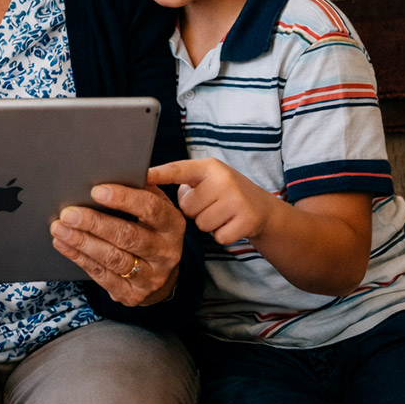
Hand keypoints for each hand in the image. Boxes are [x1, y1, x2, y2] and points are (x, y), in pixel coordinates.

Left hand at [50, 183, 183, 306]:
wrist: (161, 272)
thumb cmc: (150, 228)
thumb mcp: (155, 207)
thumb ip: (141, 190)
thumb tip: (111, 171)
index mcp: (172, 224)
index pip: (150, 209)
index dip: (123, 199)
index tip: (96, 191)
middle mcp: (165, 252)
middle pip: (128, 236)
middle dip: (95, 223)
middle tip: (69, 213)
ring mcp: (151, 276)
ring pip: (112, 258)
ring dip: (82, 242)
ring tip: (59, 228)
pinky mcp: (133, 294)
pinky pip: (102, 276)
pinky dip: (79, 258)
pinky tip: (64, 244)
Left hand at [148, 158, 274, 245]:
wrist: (263, 208)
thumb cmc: (224, 194)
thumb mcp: (207, 181)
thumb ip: (183, 183)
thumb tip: (151, 191)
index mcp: (208, 167)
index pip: (179, 170)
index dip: (159, 174)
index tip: (141, 176)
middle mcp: (223, 179)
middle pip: (187, 207)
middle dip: (195, 211)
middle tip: (211, 204)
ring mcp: (237, 198)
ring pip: (201, 223)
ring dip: (208, 223)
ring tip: (222, 213)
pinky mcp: (247, 219)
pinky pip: (218, 236)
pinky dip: (223, 234)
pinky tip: (232, 224)